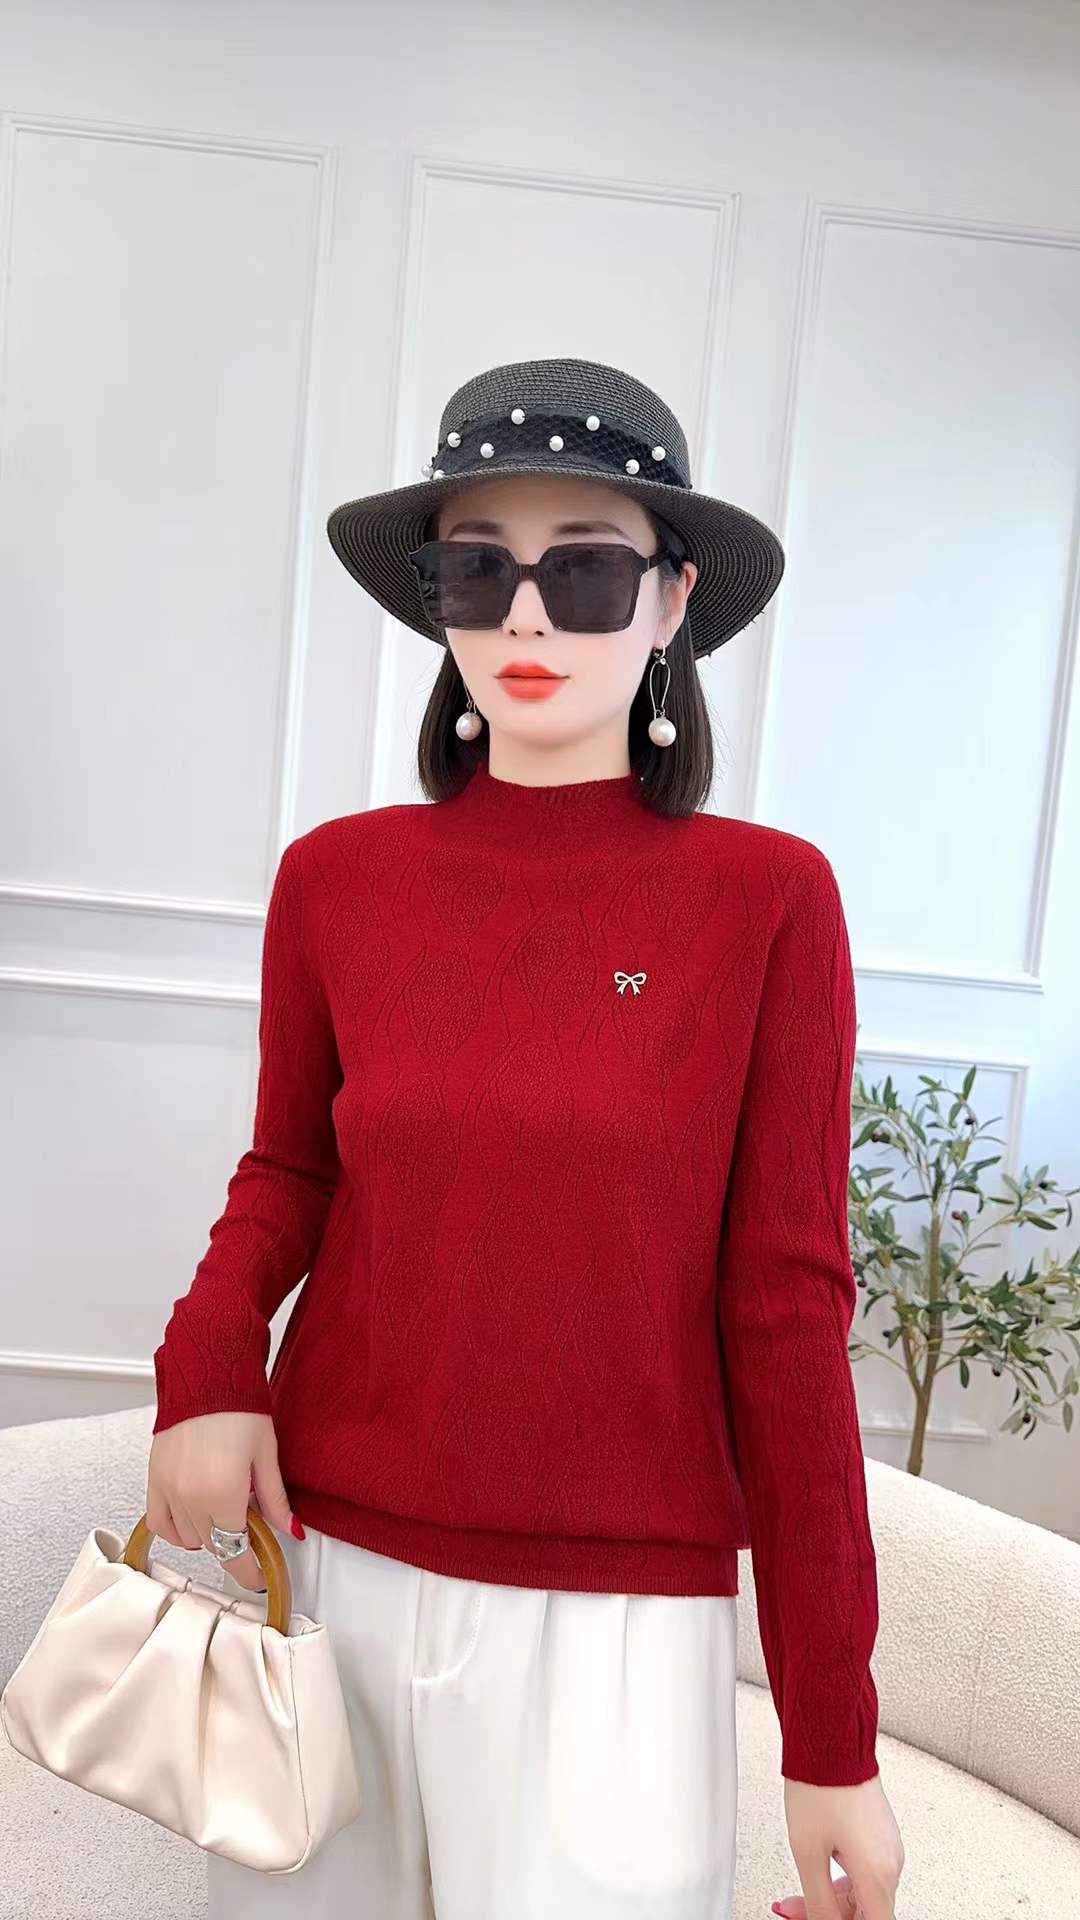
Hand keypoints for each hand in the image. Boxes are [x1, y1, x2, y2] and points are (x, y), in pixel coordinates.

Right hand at [146, 1409, 302, 1592]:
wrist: (206, 1376)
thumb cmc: (238, 1407)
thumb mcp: (266, 1454)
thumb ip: (274, 1498)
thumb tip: (289, 1529)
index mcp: (223, 1494)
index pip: (235, 1553)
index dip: (248, 1573)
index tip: (259, 1579)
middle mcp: (191, 1498)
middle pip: (213, 1546)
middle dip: (234, 1546)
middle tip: (251, 1529)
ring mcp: (168, 1490)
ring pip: (187, 1539)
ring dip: (207, 1535)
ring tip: (225, 1510)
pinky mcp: (154, 1479)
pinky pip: (159, 1523)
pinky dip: (175, 1529)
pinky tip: (194, 1517)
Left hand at [771, 1773, 903, 1919]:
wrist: (831, 1740)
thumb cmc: (820, 1786)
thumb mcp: (807, 1853)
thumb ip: (818, 1902)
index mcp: (878, 1874)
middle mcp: (891, 1862)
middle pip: (868, 1912)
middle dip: (833, 1916)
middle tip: (796, 1911)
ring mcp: (888, 1846)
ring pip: (866, 1893)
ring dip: (834, 1900)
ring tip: (800, 1895)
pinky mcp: (881, 1833)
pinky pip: (867, 1870)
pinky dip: (843, 1879)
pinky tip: (819, 1873)